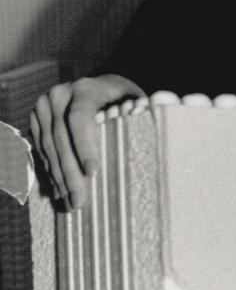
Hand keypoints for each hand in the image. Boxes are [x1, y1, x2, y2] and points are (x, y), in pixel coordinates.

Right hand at [30, 75, 143, 208]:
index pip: (80, 118)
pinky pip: (41, 150)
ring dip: (59, 178)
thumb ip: (137, 119)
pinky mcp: (36, 120)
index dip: (84, 146)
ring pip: (49, 148)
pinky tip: (60, 191)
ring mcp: (44, 107)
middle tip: (80, 201)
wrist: (104, 86)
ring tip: (70, 202)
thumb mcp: (135, 103)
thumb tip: (145, 145)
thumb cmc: (124, 99)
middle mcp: (60, 95)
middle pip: (61, 139)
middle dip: (70, 173)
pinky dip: (51, 171)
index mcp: (85, 88)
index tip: (93, 173)